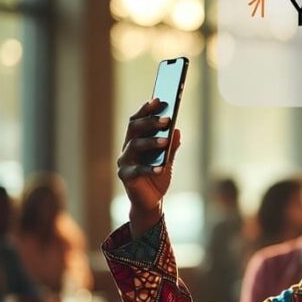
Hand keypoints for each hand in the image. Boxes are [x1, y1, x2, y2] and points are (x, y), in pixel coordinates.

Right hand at [116, 98, 181, 234]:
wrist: (151, 201)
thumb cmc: (158, 177)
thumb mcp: (168, 160)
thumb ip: (171, 146)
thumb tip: (177, 130)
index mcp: (135, 141)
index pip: (136, 121)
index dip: (146, 110)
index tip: (158, 99)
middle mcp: (126, 149)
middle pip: (134, 129)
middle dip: (150, 122)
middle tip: (167, 118)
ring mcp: (124, 163)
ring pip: (134, 146)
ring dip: (151, 141)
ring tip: (165, 141)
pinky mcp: (126, 177)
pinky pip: (138, 170)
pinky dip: (150, 168)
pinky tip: (161, 167)